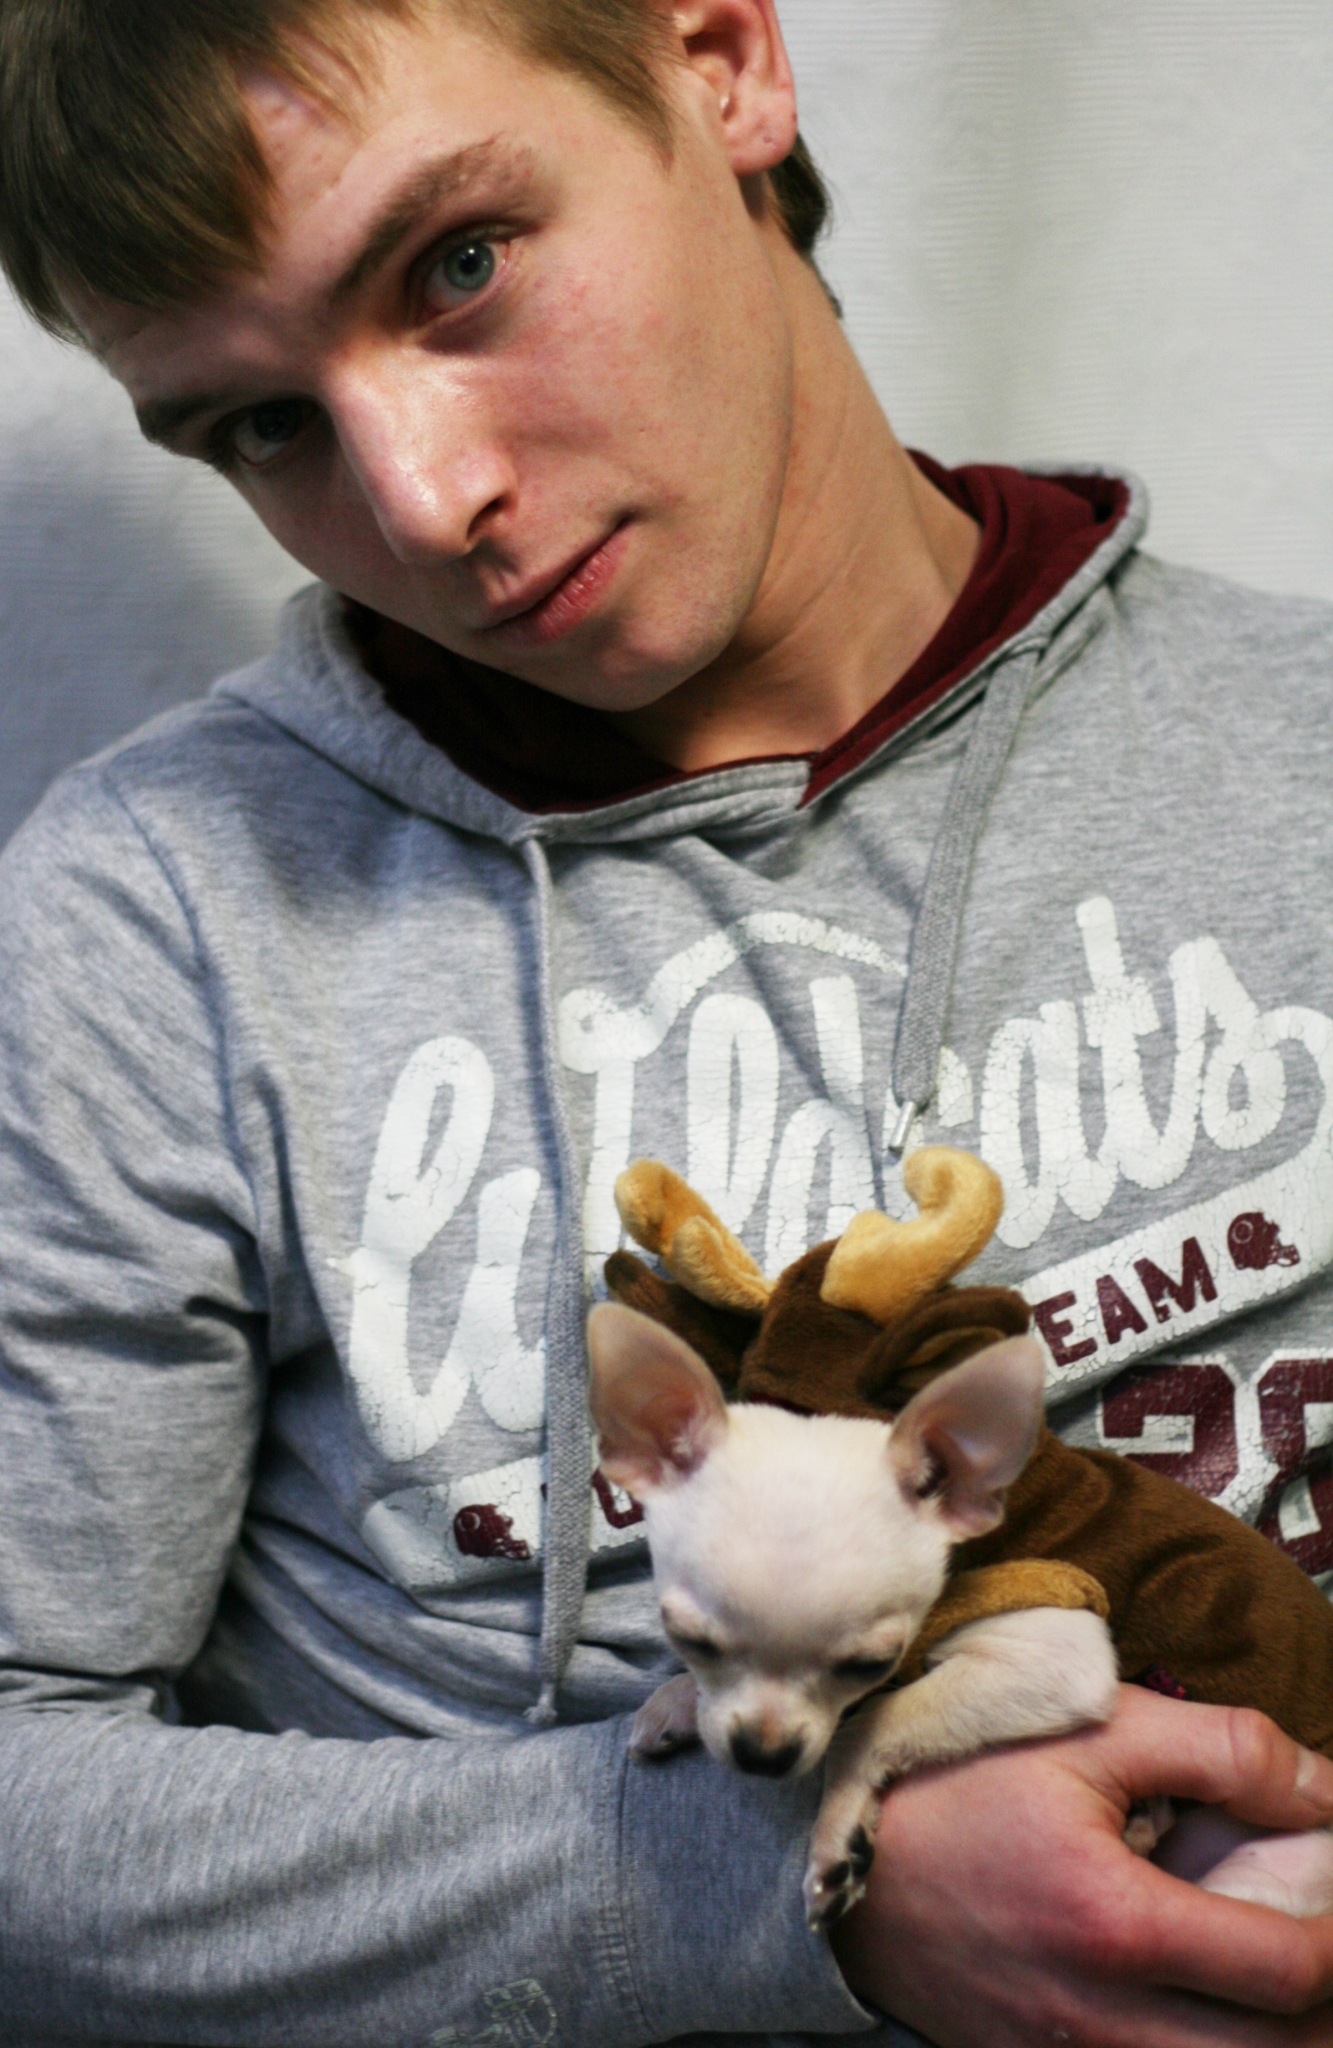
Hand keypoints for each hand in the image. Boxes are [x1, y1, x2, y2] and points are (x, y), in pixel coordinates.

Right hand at [830, 1685, 1332, 2046]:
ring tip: (1276, 1981)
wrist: (833, 1846)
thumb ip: (1222, 1748)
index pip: (1290, 1968)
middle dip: (1326, 2006)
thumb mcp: (1087, 1729)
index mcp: (1117, 1923)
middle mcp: (1099, 2017)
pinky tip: (1203, 2005)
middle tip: (1321, 1941)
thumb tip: (1329, 1790)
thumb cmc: (961, 1773)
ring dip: (1270, 2036)